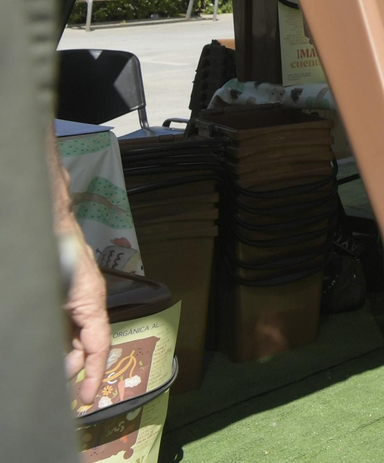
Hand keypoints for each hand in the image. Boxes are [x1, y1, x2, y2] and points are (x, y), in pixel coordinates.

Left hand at [64, 238, 108, 405]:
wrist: (52, 221)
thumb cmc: (58, 246)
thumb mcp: (57, 284)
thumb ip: (61, 317)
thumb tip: (65, 351)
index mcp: (91, 303)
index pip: (100, 345)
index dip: (96, 373)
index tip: (89, 397)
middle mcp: (87, 306)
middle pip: (87, 346)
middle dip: (75, 369)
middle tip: (61, 389)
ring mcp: (76, 303)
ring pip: (75, 338)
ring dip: (66, 357)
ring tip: (51, 373)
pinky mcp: (66, 300)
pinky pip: (67, 327)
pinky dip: (61, 343)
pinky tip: (49, 351)